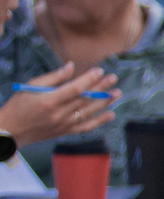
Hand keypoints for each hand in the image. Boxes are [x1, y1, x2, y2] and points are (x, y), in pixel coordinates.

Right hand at [0, 62, 117, 142]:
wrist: (12, 130)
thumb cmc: (19, 105)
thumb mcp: (30, 87)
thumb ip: (53, 77)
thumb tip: (72, 66)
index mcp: (48, 100)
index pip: (74, 88)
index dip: (89, 79)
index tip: (99, 70)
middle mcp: (58, 114)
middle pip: (85, 99)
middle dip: (101, 87)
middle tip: (114, 78)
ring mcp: (63, 124)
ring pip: (89, 112)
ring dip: (105, 102)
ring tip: (117, 93)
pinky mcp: (65, 132)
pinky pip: (86, 127)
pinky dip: (100, 121)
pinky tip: (111, 114)